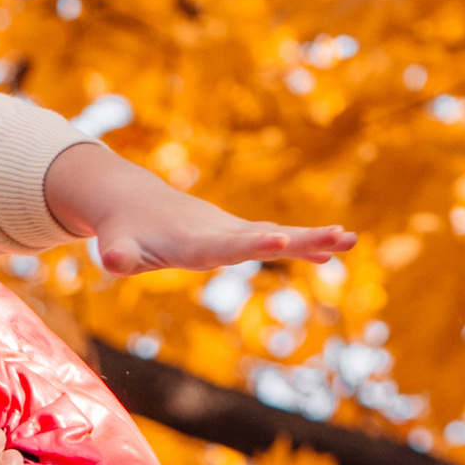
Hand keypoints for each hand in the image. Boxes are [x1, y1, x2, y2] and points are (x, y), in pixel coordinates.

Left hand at [43, 138, 352, 275]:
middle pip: (264, 236)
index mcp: (193, 242)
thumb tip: (112, 264)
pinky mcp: (235, 236)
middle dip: (301, 239)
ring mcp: (231, 233)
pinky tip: (331, 256)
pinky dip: (301, 247)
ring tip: (351, 241)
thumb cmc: (122, 231)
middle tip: (340, 236)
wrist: (133, 201)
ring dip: (312, 240)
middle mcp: (219, 234)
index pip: (226, 246)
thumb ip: (118, 256)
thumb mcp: (115, 247)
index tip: (281, 239)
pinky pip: (273, 240)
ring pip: (276, 235)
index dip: (251, 244)